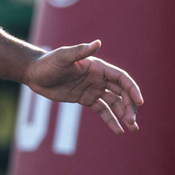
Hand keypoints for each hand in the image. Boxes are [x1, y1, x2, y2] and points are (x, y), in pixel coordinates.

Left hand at [26, 40, 142, 133]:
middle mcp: (98, 78)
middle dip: (129, 106)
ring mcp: (93, 89)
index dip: (132, 89)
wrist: (34, 74)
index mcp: (97, 67)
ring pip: (114, 103)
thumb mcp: (63, 57)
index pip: (121, 78)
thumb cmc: (48, 63)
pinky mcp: (85, 99)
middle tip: (132, 121)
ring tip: (133, 129)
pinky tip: (119, 131)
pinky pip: (102, 111)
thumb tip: (98, 43)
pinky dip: (111, 120)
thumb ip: (80, 51)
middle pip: (121, 92)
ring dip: (124, 114)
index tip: (140, 102)